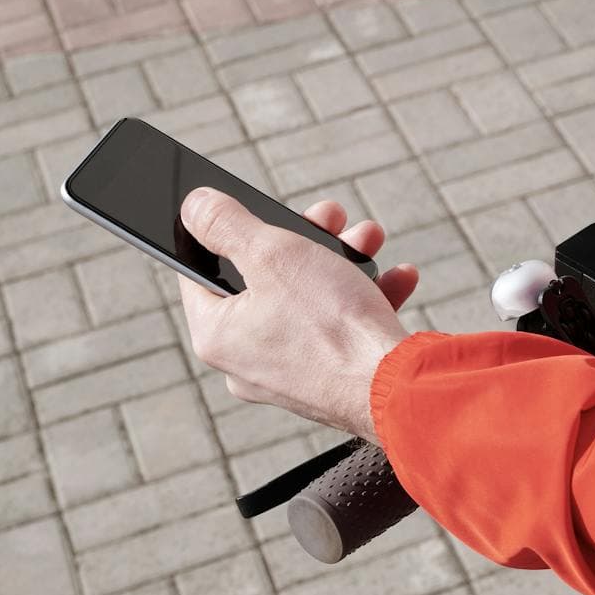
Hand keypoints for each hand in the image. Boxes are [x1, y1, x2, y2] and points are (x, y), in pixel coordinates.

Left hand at [177, 190, 419, 440]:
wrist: (398, 389)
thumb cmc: (332, 325)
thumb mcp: (272, 253)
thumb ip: (225, 223)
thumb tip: (195, 206)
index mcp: (217, 336)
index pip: (198, 271)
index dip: (226, 231)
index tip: (254, 209)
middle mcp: (247, 363)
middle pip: (266, 281)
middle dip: (306, 240)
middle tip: (331, 216)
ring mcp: (293, 376)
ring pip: (311, 302)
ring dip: (344, 263)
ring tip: (368, 240)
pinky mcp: (335, 382)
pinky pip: (343, 331)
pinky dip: (368, 300)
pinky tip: (397, 278)